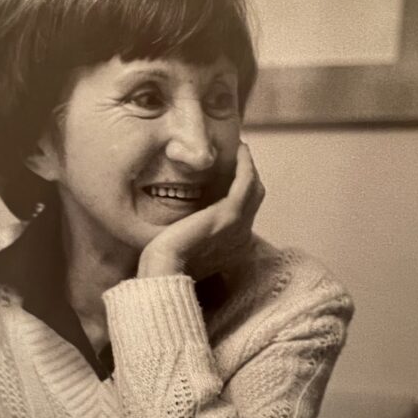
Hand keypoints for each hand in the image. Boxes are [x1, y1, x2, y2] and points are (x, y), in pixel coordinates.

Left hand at [137, 143, 264, 279]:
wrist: (165, 269)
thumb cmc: (166, 261)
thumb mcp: (183, 246)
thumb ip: (192, 233)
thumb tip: (184, 219)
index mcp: (233, 247)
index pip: (245, 213)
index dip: (241, 190)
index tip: (231, 171)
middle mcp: (242, 238)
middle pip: (253, 199)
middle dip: (248, 175)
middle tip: (238, 153)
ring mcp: (239, 226)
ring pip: (253, 189)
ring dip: (248, 166)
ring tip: (240, 148)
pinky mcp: (231, 215)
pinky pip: (246, 184)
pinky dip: (246, 165)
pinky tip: (240, 150)